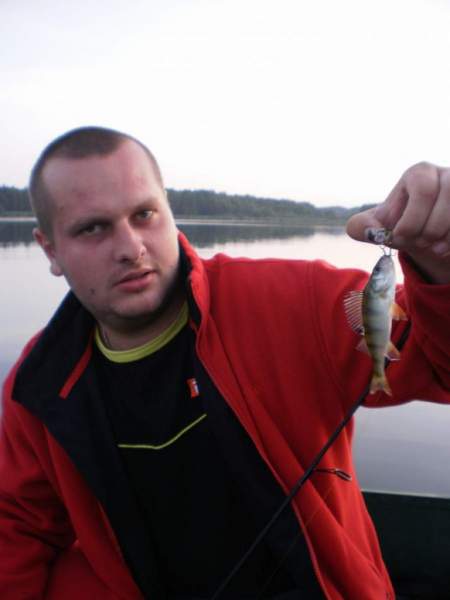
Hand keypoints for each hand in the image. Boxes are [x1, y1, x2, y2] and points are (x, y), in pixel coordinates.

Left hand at [346, 162, 449, 282]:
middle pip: (447, 196)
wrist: (430, 238)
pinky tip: (446, 249)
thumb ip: (364, 227)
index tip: (400, 237)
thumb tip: (358, 228)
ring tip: (433, 248)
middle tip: (418, 243)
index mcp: (420, 173)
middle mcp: (447, 174)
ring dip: (444, 238)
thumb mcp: (382, 227)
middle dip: (428, 229)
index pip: (422, 188)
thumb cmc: (405, 226)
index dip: (411, 220)